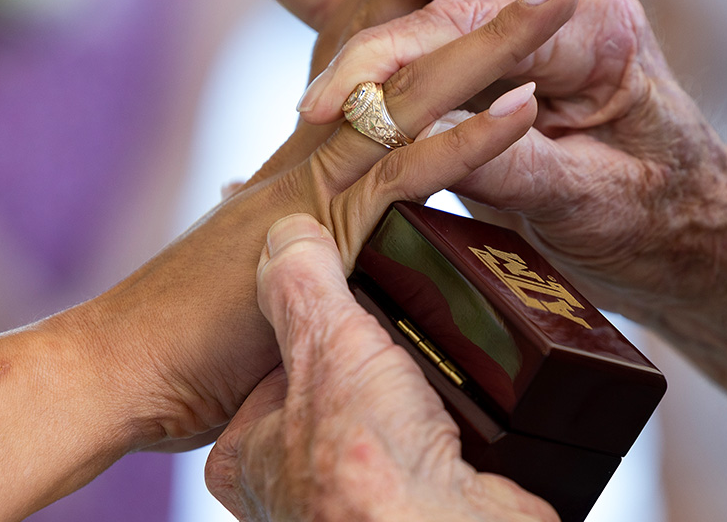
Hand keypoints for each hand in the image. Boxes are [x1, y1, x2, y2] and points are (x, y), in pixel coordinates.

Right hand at [72, 0, 577, 451]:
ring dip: (491, 37)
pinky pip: (405, 176)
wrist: (116, 366)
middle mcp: (312, 139)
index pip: (354, 36)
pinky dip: (466, 141)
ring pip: (413, 87)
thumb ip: (302, 232)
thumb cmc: (190, 334)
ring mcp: (315, 178)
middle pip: (382, 26)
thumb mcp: (270, 265)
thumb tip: (296, 222)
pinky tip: (521, 106)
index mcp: (306, 143)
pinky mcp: (321, 233)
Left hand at [205, 213, 556, 521]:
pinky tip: (477, 402)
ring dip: (424, 385)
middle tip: (404, 327)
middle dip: (376, 355)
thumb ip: (302, 284)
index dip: (316, 321)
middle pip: (342, 385)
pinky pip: (444, 440)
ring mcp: (365, 499)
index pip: (276, 364)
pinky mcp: (426, 503)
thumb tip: (289, 232)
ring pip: (394, 412)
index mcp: (248, 456)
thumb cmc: (366, 472)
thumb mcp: (325, 346)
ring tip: (445, 359)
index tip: (348, 295)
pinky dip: (464, 419)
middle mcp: (299, 486)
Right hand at [220, 0, 726, 319]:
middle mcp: (536, 2)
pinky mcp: (457, 51)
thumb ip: (515, 167)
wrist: (694, 231)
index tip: (315, 20)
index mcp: (585, 30)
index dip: (384, 18)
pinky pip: (373, 7)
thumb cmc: (662, 221)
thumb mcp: (598, 203)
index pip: (466, 10)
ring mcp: (493, 20)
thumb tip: (424, 139)